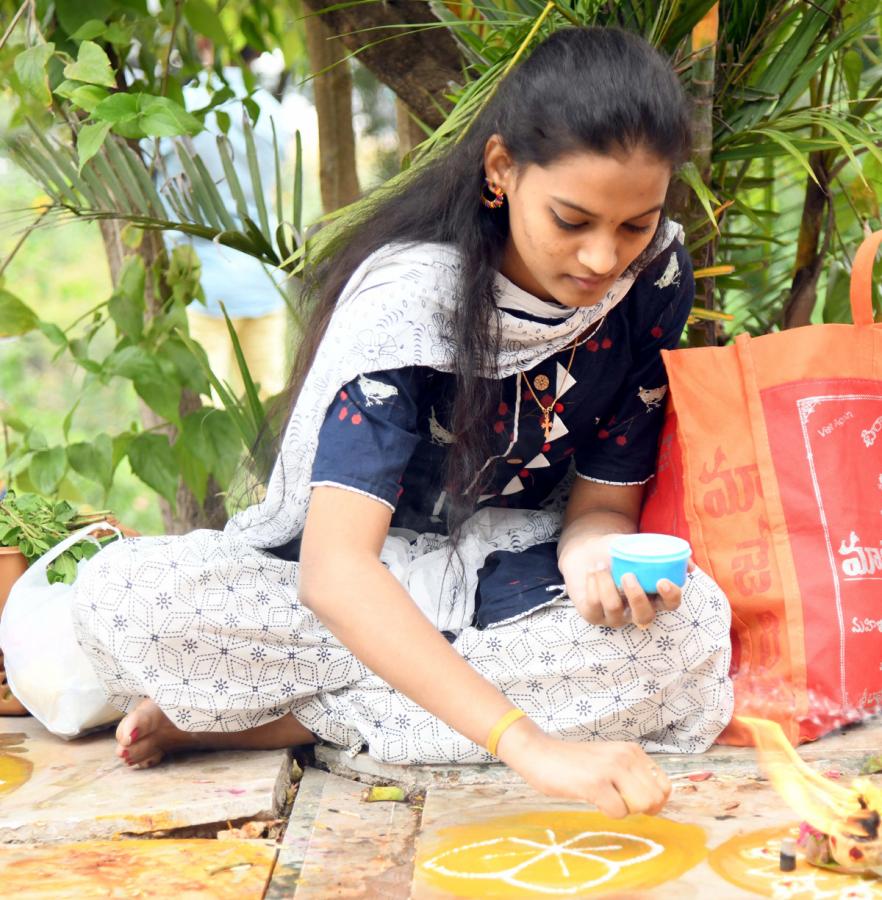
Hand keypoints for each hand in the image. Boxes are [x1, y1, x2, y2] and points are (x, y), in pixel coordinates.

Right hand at [498, 720, 670, 816]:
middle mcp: (625, 755)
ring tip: (604, 798)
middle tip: (616, 802)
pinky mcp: (595, 783)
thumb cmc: (573, 762)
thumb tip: (655, 802)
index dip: (654, 802)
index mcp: (632, 750)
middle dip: (638, 808)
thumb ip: (632, 774)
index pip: (664, 785)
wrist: (539, 753)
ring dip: (624, 810)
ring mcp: (611, 768)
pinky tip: (592, 799)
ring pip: (641, 805)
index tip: (635, 803)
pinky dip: (607, 813)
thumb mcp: (610, 760)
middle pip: (655, 799)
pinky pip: (618, 812)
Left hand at [558, 533, 685, 627]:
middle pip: (645, 617)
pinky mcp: (593, 615)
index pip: (670, 604)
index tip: (662, 581)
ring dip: (607, 584)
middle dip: (637, 597)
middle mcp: (636, 610)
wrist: (588, 549)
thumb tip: (690, 566)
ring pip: (615, 610)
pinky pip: (594, 607)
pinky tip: (592, 571)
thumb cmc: (619, 550)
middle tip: (628, 575)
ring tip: (601, 565)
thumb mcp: (640, 546)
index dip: (670, 596)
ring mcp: (615, 616)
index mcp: (654, 595)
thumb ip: (664, 552)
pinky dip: (593, 585)